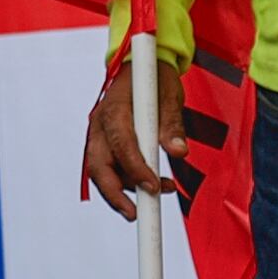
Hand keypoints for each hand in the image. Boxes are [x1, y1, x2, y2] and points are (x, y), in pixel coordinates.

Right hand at [81, 43, 190, 211]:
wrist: (143, 64)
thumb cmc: (156, 77)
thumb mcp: (170, 94)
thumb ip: (172, 123)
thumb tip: (179, 152)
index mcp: (114, 108)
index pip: (120, 145)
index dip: (135, 169)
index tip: (153, 187)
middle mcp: (100, 123)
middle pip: (98, 166)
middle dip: (115, 194)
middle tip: (136, 215)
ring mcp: (100, 134)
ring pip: (104, 171)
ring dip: (129, 188)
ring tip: (163, 190)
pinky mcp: (107, 142)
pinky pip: (113, 168)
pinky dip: (131, 180)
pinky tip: (158, 182)